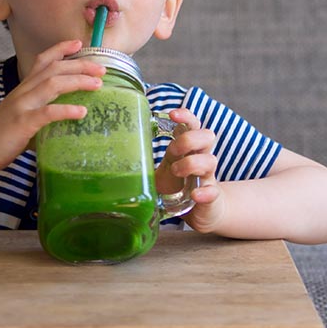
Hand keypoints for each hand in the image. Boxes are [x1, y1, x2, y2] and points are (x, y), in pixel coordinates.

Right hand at [0, 40, 104, 169]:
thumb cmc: (3, 132)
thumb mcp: (25, 113)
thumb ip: (45, 111)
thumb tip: (71, 117)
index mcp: (25, 87)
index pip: (43, 60)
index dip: (61, 49)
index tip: (79, 43)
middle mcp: (25, 91)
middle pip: (55, 69)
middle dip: (80, 65)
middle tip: (102, 68)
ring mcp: (23, 105)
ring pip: (52, 84)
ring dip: (78, 81)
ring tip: (97, 84)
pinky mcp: (23, 123)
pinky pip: (47, 113)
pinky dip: (66, 110)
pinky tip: (82, 112)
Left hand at [154, 108, 222, 232]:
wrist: (201, 212)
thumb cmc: (178, 188)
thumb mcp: (160, 174)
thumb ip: (143, 167)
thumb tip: (113, 162)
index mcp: (187, 150)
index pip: (192, 125)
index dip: (185, 117)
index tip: (172, 115)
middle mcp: (200, 159)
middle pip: (206, 136)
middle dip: (188, 139)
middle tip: (172, 150)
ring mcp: (207, 178)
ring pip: (210, 161)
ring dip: (192, 163)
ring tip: (176, 170)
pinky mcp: (211, 198)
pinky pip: (213, 192)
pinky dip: (205, 192)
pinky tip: (195, 195)